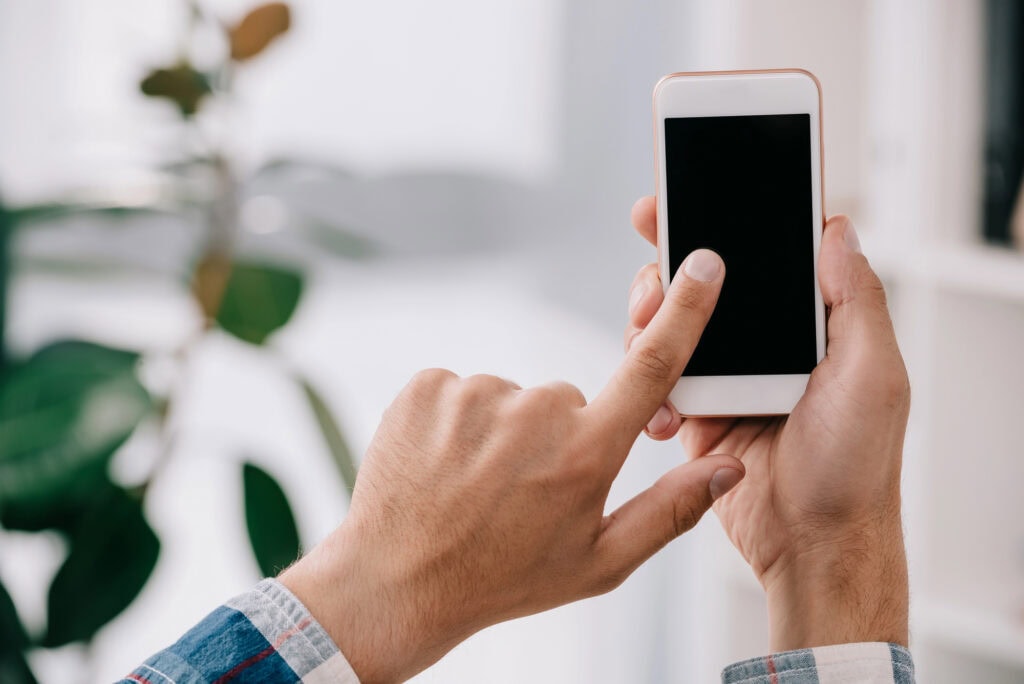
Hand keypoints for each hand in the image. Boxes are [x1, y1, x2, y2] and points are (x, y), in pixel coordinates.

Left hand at [282, 249, 745, 682]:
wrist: (396, 582)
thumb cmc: (503, 577)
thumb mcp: (598, 563)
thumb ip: (670, 511)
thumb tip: (728, 467)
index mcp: (586, 453)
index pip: (651, 367)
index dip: (684, 311)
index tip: (702, 265)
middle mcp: (535, 412)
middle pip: (567, 399)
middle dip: (555, 435)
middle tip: (520, 491)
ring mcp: (476, 394)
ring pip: (511, 398)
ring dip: (501, 431)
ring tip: (474, 485)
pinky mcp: (428, 385)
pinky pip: (462, 390)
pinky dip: (457, 422)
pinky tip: (443, 466)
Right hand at [626, 197, 909, 649]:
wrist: (811, 543)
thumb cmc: (856, 468)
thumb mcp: (873, 374)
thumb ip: (855, 299)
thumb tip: (836, 228)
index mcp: (810, 324)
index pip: (766, 254)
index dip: (727, 218)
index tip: (689, 192)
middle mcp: (765, 342)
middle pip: (704, 281)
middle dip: (669, 265)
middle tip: (652, 261)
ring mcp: (725, 374)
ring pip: (670, 323)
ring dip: (650, 321)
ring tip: (645, 332)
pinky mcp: (695, 409)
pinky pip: (654, 377)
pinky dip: (644, 382)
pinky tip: (661, 405)